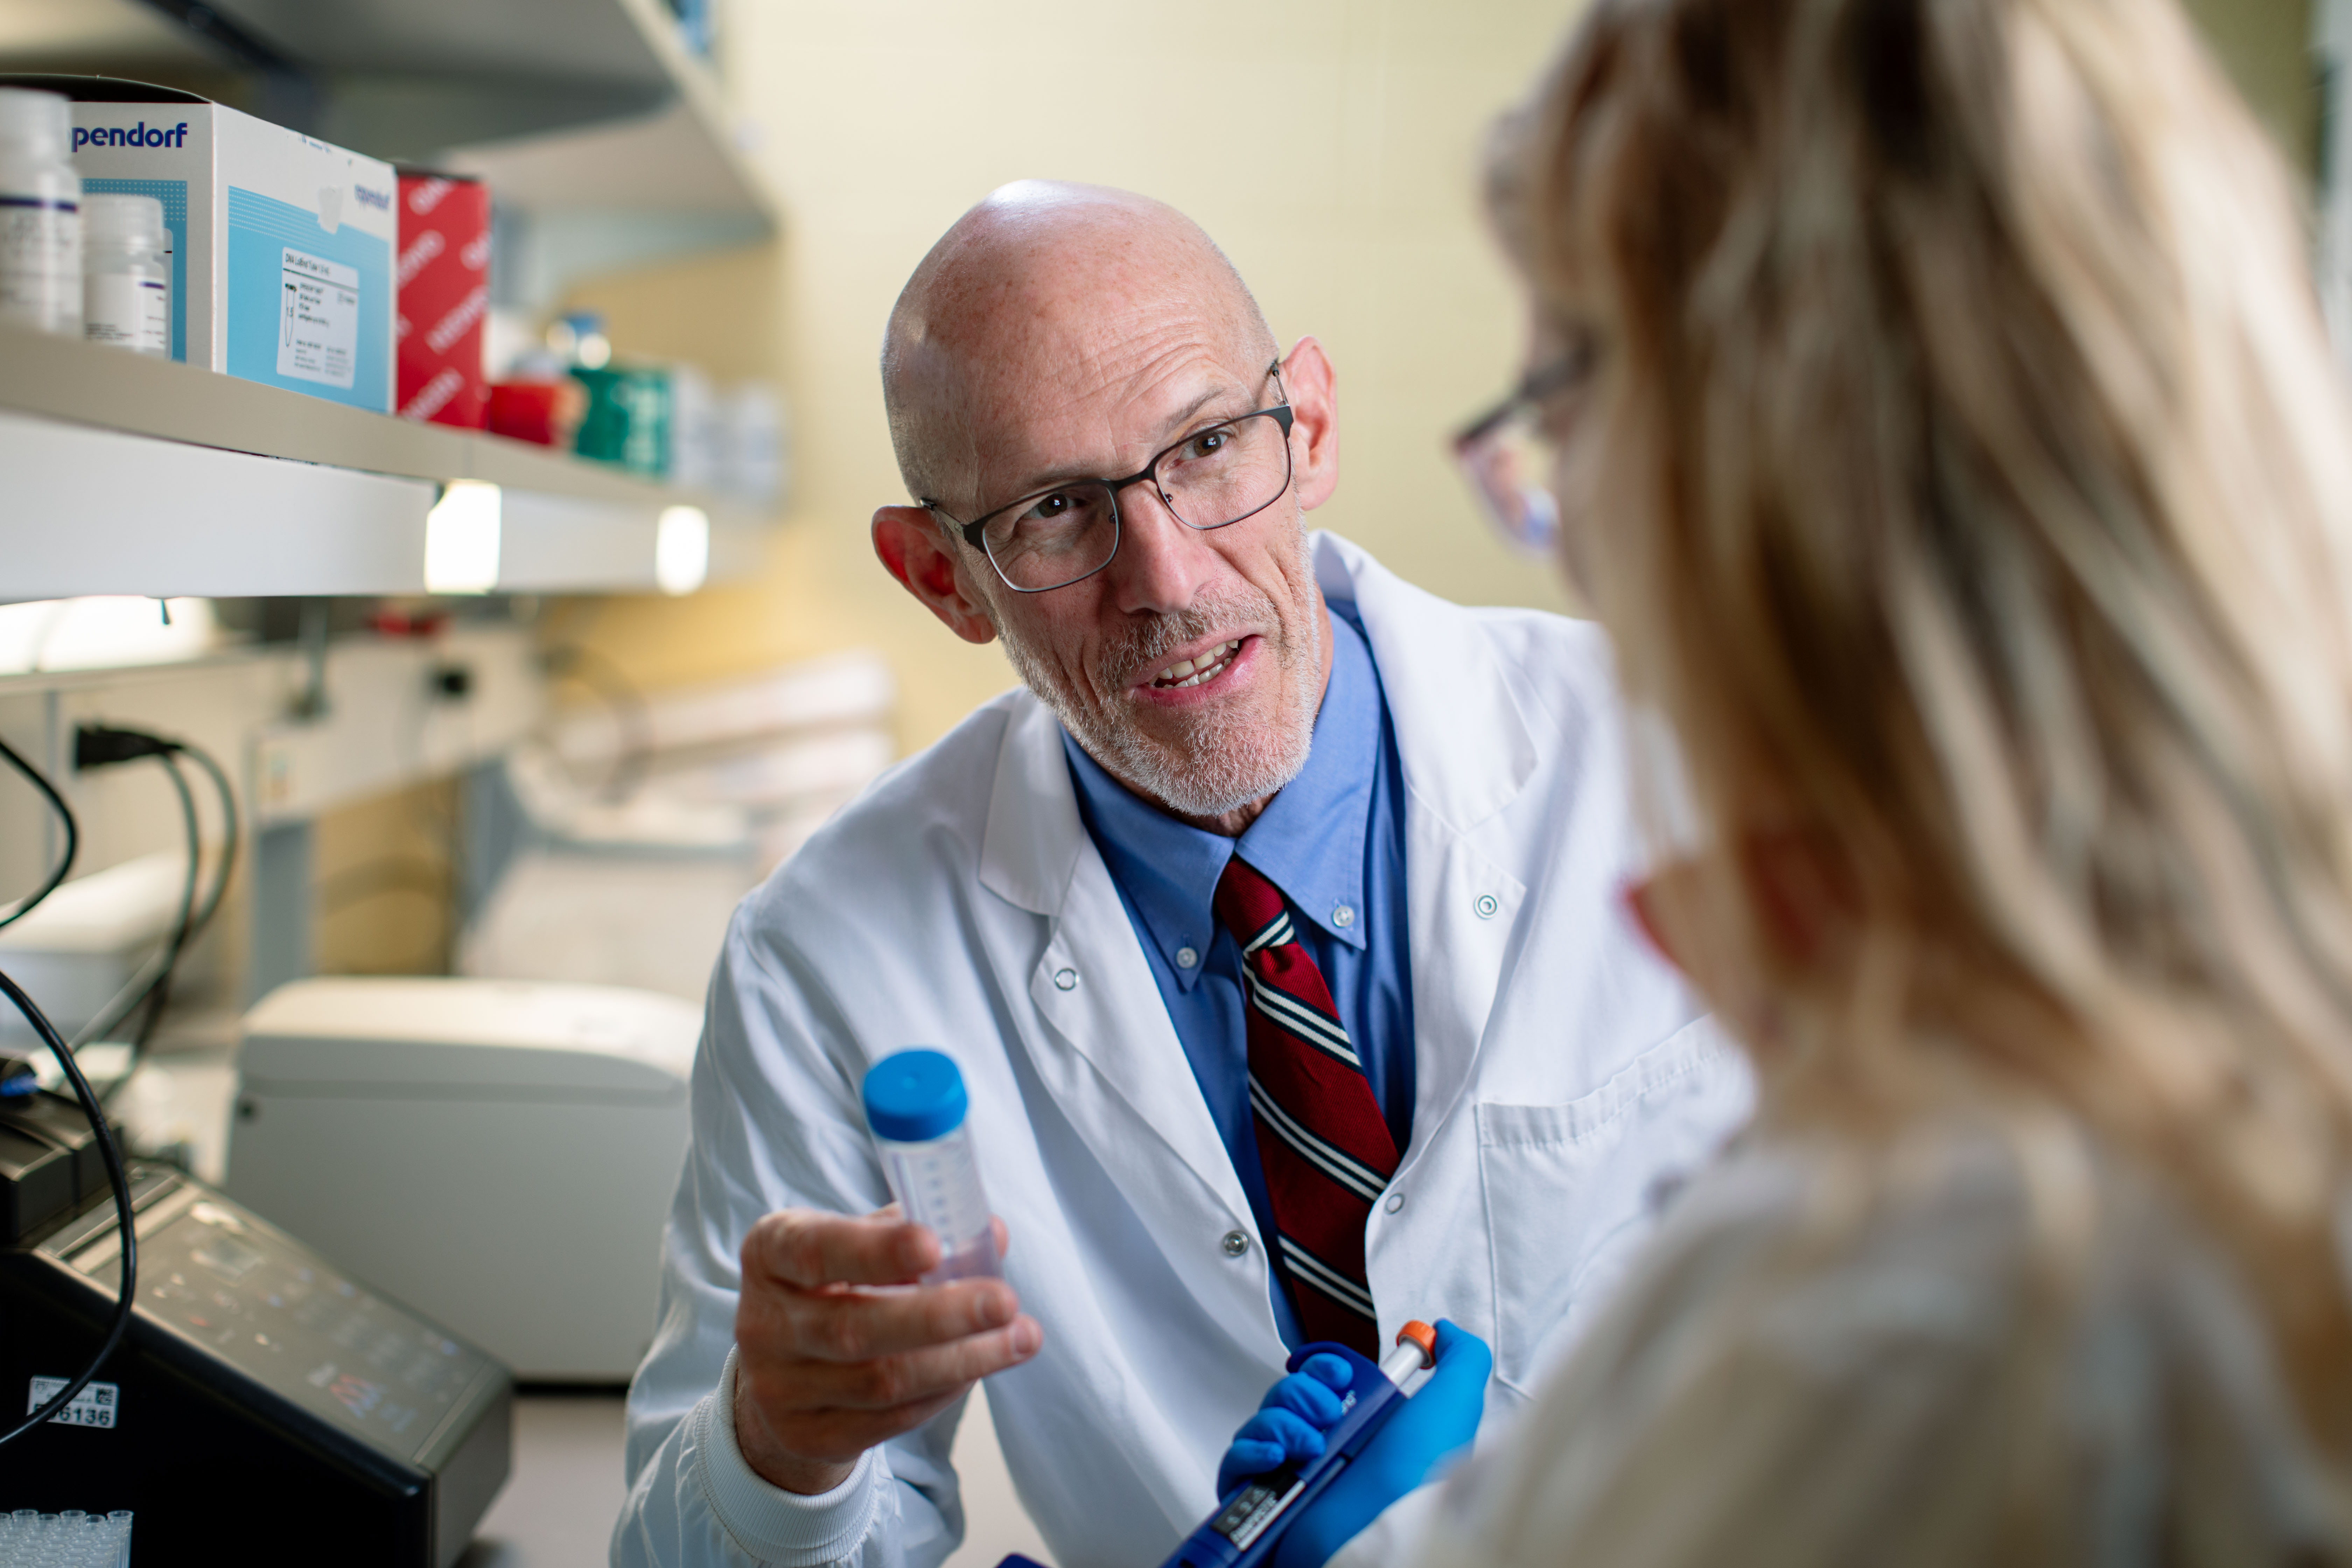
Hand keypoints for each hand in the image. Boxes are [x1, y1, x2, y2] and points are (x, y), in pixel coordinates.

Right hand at [732, 1207, 1041, 1493]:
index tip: (934, 1244)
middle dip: (940, 1316)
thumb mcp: (852, 1243)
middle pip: (855, 1328)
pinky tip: (980, 1366)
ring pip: (882, 1381)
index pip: (815, 1250)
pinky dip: (945, 1391)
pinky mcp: (810, 1436)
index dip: (874, 1250)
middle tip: (1005, 1301)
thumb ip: (913, 1231)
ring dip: (962, 1359)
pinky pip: (891, 1419)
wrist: (781, 1368)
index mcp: (771, 1253)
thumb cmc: (832, 1285)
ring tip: (1020, 1337)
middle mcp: (765, 1323)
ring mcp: (781, 1388)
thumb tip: (990, 1233)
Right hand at [1215, 1322, 1491, 1567]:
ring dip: (1279, 1421)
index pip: (1324, 1381)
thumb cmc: (1419, 1473)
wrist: (1383, 1531)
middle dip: (1301, 1391)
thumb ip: (1459, 1357)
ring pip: (1263, 1422)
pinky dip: (1250, 1451)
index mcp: (1366, 1429)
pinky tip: (1276, 1457)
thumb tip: (1442, 1330)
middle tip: (1326, 1412)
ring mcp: (1296, 1474)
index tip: (1339, 1372)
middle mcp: (1330, 1450)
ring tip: (1307, 1445)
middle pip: (1289, 1396)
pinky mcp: (1266, 1497)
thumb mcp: (1457, 1403)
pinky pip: (1237, 1461)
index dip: (1323, 1367)